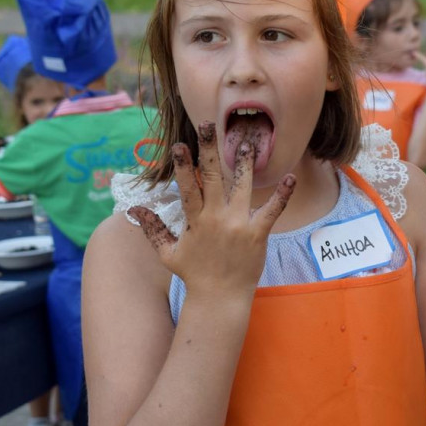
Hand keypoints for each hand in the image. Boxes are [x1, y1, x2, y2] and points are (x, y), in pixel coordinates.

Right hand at [127, 121, 295, 298]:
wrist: (220, 299)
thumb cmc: (194, 274)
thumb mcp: (168, 252)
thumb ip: (153, 229)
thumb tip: (134, 209)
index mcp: (195, 220)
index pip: (186, 187)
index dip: (182, 165)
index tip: (178, 145)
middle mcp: (216, 218)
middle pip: (211, 178)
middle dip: (209, 151)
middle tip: (208, 126)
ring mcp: (238, 225)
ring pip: (242, 188)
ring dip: (244, 165)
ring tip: (248, 143)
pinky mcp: (258, 234)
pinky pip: (272, 211)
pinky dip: (282, 195)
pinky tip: (291, 178)